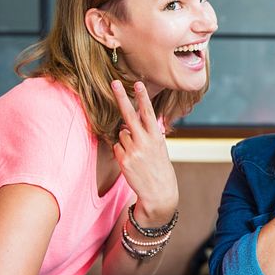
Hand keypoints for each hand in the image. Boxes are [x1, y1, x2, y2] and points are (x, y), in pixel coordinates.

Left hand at [111, 80, 178, 219]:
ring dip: (125, 139)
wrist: (159, 192)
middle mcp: (145, 141)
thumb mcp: (160, 147)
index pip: (148, 112)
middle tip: (114, 83)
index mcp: (156, 136)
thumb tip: (131, 122)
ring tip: (137, 153)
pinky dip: (121, 151)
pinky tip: (131, 160)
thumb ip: (148, 133)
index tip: (137, 84)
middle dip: (121, 98)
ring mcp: (133, 151)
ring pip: (121, 133)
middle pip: (129, 115)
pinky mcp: (124, 161)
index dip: (142, 97)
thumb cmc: (159, 166)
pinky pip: (117, 147)